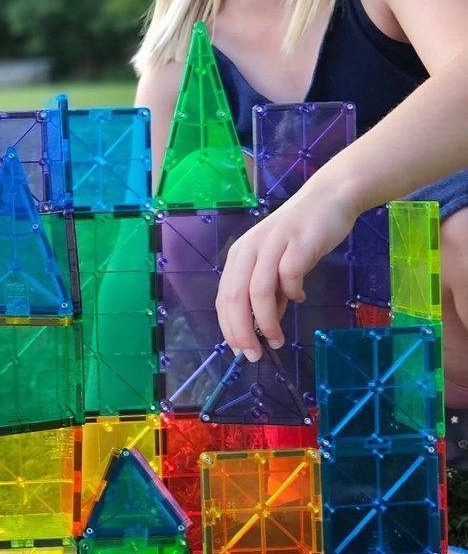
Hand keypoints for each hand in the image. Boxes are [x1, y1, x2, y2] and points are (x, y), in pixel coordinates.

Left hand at [216, 184, 357, 359]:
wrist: (329, 199)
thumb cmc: (300, 235)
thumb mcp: (276, 264)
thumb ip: (271, 294)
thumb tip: (265, 327)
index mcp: (239, 256)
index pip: (224, 298)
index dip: (229, 328)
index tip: (240, 351)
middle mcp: (250, 249)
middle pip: (235, 297)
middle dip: (242, 331)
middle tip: (253, 354)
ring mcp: (272, 244)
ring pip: (259, 292)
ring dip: (266, 322)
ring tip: (276, 339)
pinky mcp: (297, 243)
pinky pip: (290, 276)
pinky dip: (293, 294)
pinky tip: (300, 298)